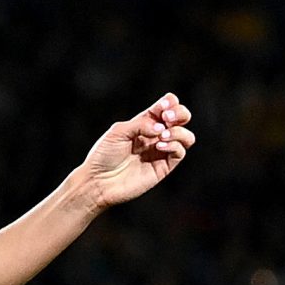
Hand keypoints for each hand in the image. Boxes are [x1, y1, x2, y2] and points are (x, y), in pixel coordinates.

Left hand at [79, 94, 194, 208]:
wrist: (98, 182)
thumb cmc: (103, 155)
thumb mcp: (118, 131)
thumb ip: (141, 124)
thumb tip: (161, 127)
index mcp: (145, 122)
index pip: (167, 105)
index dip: (169, 102)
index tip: (161, 107)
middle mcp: (156, 135)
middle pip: (182, 117)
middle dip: (180, 113)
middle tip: (166, 118)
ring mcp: (161, 151)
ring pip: (186, 136)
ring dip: (178, 131)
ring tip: (162, 136)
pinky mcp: (163, 167)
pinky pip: (180, 152)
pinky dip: (174, 145)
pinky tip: (159, 147)